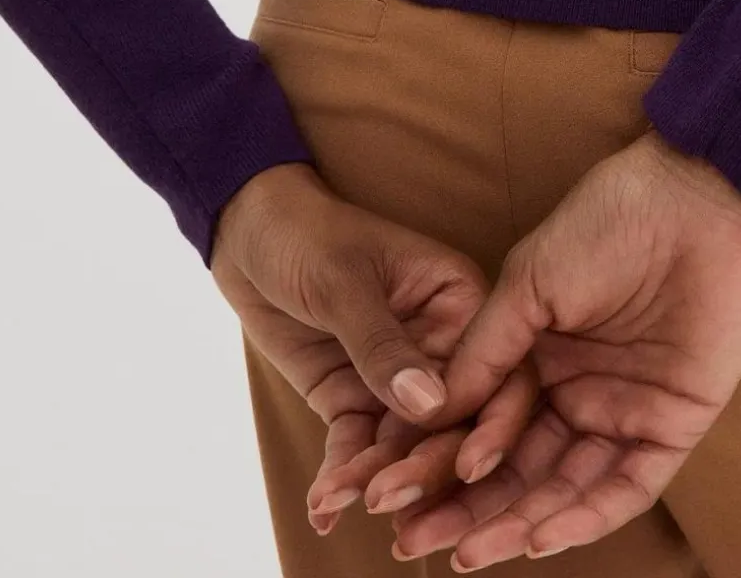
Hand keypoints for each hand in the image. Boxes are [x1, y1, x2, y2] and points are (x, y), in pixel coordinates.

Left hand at [208, 162, 537, 536]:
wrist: (246, 233)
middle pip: (453, 420)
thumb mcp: (345, 283)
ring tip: (340, 499)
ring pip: (403, 444)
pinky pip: (356, 446)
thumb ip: (384, 346)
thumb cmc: (307, 234)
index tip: (468, 468)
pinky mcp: (354, 398)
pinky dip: (341, 476)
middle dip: (423, 464)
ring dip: (377, 478)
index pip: (494, 369)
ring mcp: (396, 378)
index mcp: (459, 301)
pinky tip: (323, 507)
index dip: (490, 421)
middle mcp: (440, 345)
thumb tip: (431, 408)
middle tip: (386, 497)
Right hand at [386, 130, 740, 567]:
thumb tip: (432, 412)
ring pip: (564, 489)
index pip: (484, 424)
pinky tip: (537, 538)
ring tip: (467, 553)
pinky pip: (626, 488)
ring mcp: (625, 410)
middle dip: (467, 510)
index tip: (389, 491)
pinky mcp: (673, 426)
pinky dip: (584, 517)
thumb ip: (486, 350)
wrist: (695, 201)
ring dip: (517, 524)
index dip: (439, 459)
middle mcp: (578, 390)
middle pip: (517, 468)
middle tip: (416, 541)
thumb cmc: (609, 221)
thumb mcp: (529, 281)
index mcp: (540, 354)